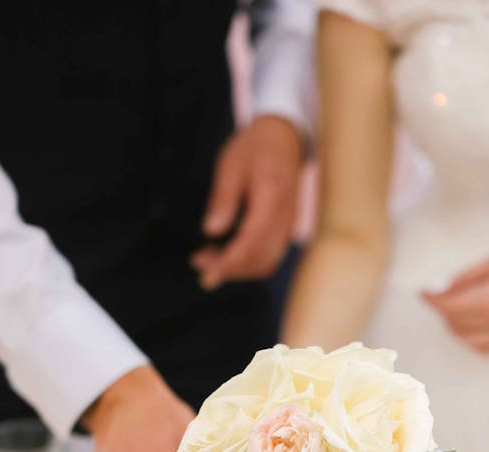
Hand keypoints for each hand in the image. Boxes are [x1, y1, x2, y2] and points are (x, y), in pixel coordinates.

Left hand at [190, 115, 303, 289]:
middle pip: (259, 260)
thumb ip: (223, 199)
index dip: (229, 264)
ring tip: (209, 258)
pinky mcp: (286, 229)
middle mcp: (285, 218)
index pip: (250, 243)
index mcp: (271, 199)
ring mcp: (289, 226)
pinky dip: (247, 262)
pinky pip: (269, 256)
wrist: (285, 137)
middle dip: (229, 269)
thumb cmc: (255, 147)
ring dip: (237, 269)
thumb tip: (211, 231)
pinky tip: (226, 253)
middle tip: (199, 262)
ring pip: (265, 263)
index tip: (207, 278)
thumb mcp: (231, 164)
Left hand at [422, 245, 488, 353]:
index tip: (423, 291)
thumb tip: (439, 288)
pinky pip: (484, 349)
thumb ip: (465, 278)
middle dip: (444, 310)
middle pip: (454, 324)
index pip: (449, 307)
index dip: (432, 299)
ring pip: (466, 340)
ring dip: (455, 326)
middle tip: (443, 294)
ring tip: (458, 308)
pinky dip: (471, 340)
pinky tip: (472, 325)